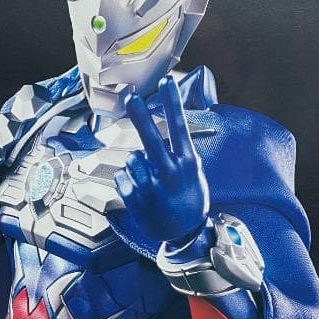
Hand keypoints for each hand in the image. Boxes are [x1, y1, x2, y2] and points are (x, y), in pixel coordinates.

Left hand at [114, 74, 209, 246]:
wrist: (184, 235)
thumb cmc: (190, 199)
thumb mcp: (195, 174)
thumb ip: (181, 154)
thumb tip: (166, 132)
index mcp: (187, 164)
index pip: (179, 127)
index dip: (172, 103)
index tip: (166, 82)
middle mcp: (169, 174)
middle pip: (151, 139)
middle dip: (141, 117)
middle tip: (132, 98)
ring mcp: (150, 186)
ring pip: (134, 158)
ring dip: (138, 164)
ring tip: (151, 181)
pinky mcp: (134, 197)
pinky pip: (124, 175)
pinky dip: (129, 180)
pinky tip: (142, 193)